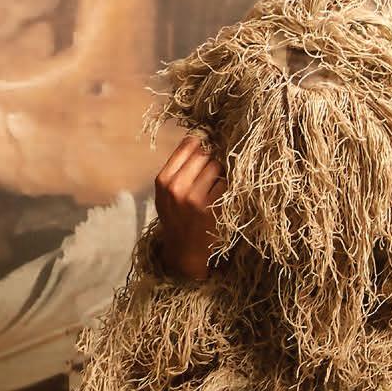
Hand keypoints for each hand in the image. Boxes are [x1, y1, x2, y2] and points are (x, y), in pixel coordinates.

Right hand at [152, 134, 223, 279]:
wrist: (184, 251)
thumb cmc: (176, 218)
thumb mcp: (165, 193)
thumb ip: (177, 169)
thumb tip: (199, 139)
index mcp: (164, 180)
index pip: (187, 146)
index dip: (201, 144)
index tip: (207, 148)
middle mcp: (177, 186)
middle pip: (204, 154)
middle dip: (212, 158)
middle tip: (213, 169)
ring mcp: (195, 197)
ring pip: (217, 167)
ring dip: (221, 171)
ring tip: (217, 182)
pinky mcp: (213, 207)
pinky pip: (226, 183)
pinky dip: (227, 185)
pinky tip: (223, 193)